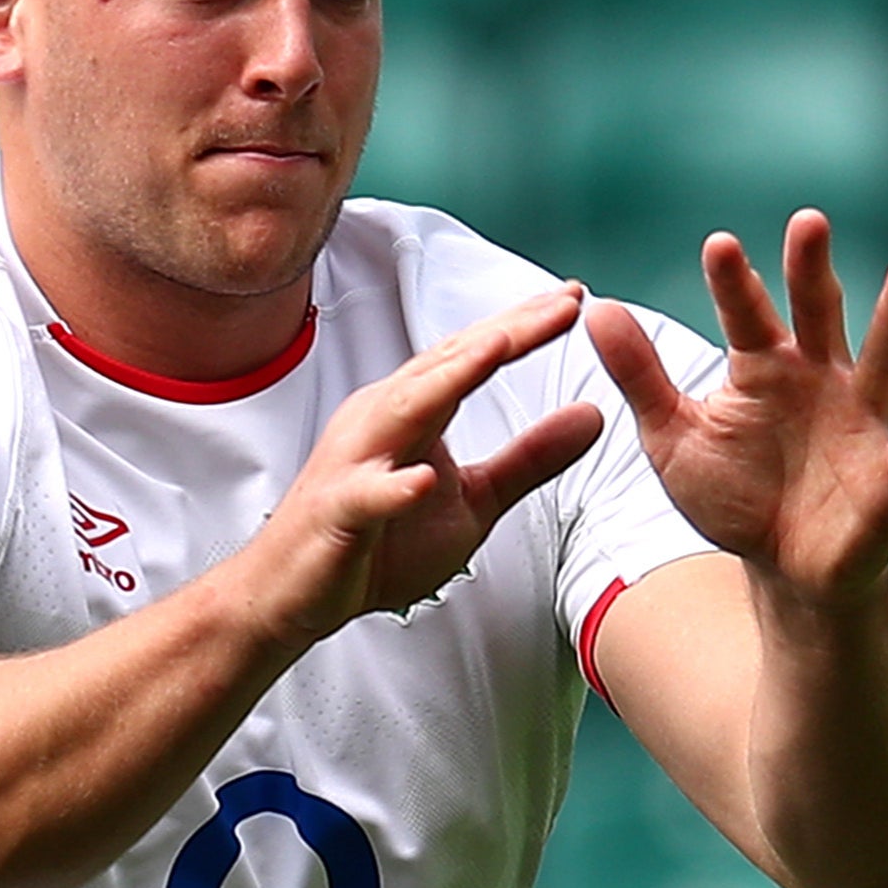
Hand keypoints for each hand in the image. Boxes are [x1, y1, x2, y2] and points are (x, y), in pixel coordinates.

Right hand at [256, 283, 604, 641]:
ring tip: (500, 349)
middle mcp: (382, 418)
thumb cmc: (377, 540)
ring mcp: (356, 462)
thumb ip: (528, 458)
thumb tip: (593, 415)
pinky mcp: (338, 512)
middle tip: (561, 304)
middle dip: (504, 332)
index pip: (473, 356)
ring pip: (404, 409)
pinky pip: (367, 496)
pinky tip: (424, 481)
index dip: (524, 326)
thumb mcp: (473, 499)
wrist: (294, 590)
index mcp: (414, 408)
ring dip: (451, 378)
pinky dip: (395, 488)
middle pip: (447, 365)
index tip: (576, 297)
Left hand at [585, 211, 887, 607]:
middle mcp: (819, 380)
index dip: (734, 283)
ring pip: (882, 362)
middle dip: (812, 270)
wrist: (783, 569)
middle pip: (817, 313)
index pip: (745, 315)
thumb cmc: (734, 495)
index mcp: (763, 368)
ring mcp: (861, 423)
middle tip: (807, 221)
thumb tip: (595, 307)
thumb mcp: (674, 438)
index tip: (719, 245)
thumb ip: (641, 378)